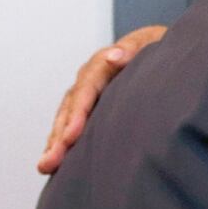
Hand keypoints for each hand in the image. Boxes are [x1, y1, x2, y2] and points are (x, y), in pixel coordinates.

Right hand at [37, 25, 166, 173]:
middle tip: (51, 161)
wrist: (160, 50)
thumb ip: (133, 49)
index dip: (78, 113)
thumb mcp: (151, 42)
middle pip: (71, 108)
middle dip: (60, 136)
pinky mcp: (91, 107)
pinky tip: (55, 164)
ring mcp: (88, 94)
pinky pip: (71, 124)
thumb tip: (114, 56)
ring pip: (66, 119)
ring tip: (46, 166)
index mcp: (104, 64)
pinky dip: (62, 142)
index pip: (86, 89)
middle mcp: (90, 79)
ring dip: (56, 143)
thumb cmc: (158, 48)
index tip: (72, 136)